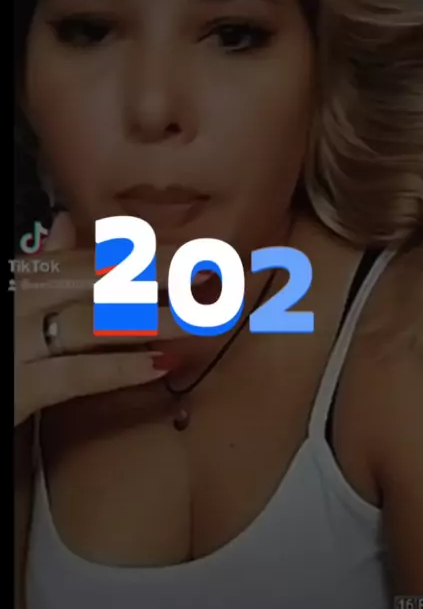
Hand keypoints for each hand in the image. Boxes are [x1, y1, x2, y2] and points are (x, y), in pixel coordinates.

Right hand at [14, 213, 205, 426]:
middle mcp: (18, 299)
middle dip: (162, 274)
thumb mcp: (10, 294)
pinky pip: (72, 375)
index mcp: (22, 276)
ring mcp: (14, 341)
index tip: (199, 251)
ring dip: (153, 318)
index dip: (150, 253)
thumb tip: (66, 220)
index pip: (94, 257)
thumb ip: (39, 263)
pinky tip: (160, 366)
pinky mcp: (14, 388)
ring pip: (93, 322)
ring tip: (202, 317)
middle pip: (100, 278)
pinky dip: (117, 369)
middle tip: (216, 273)